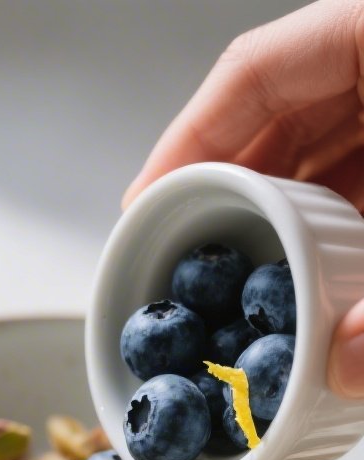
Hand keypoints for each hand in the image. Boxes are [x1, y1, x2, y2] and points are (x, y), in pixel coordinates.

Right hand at [122, 0, 363, 398]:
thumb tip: (343, 367)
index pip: (255, 69)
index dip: (187, 140)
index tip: (140, 207)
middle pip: (277, 118)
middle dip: (224, 198)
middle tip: (181, 268)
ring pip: (316, 155)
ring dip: (271, 223)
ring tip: (233, 290)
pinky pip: (353, 181)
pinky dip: (322, 231)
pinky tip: (301, 283)